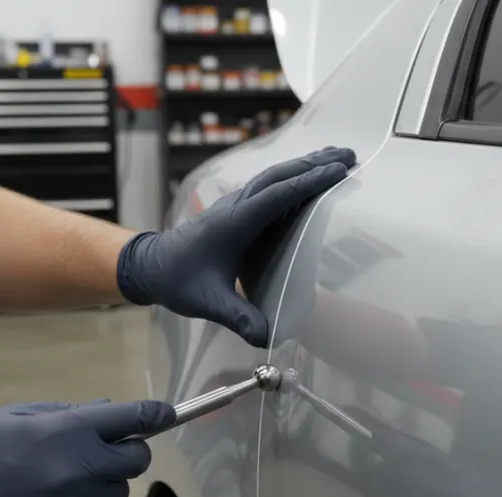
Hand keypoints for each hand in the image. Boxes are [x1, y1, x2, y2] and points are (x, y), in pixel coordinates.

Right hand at [0, 399, 174, 496]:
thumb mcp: (15, 417)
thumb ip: (66, 413)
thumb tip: (107, 412)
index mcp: (67, 432)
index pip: (131, 419)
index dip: (155, 414)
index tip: (167, 413)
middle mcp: (80, 470)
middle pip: (137, 460)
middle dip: (128, 451)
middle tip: (105, 449)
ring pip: (118, 493)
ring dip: (103, 482)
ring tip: (63, 480)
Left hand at [117, 146, 355, 346]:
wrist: (151, 267)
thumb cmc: (179, 281)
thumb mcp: (209, 304)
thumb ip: (238, 318)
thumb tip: (267, 337)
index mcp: (233, 223)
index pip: (277, 196)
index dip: (309, 182)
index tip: (339, 171)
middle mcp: (236, 206)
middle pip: (280, 176)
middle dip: (316, 164)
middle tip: (350, 155)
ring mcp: (235, 204)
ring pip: (274, 176)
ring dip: (306, 165)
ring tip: (337, 157)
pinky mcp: (235, 209)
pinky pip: (268, 186)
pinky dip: (292, 176)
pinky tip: (307, 177)